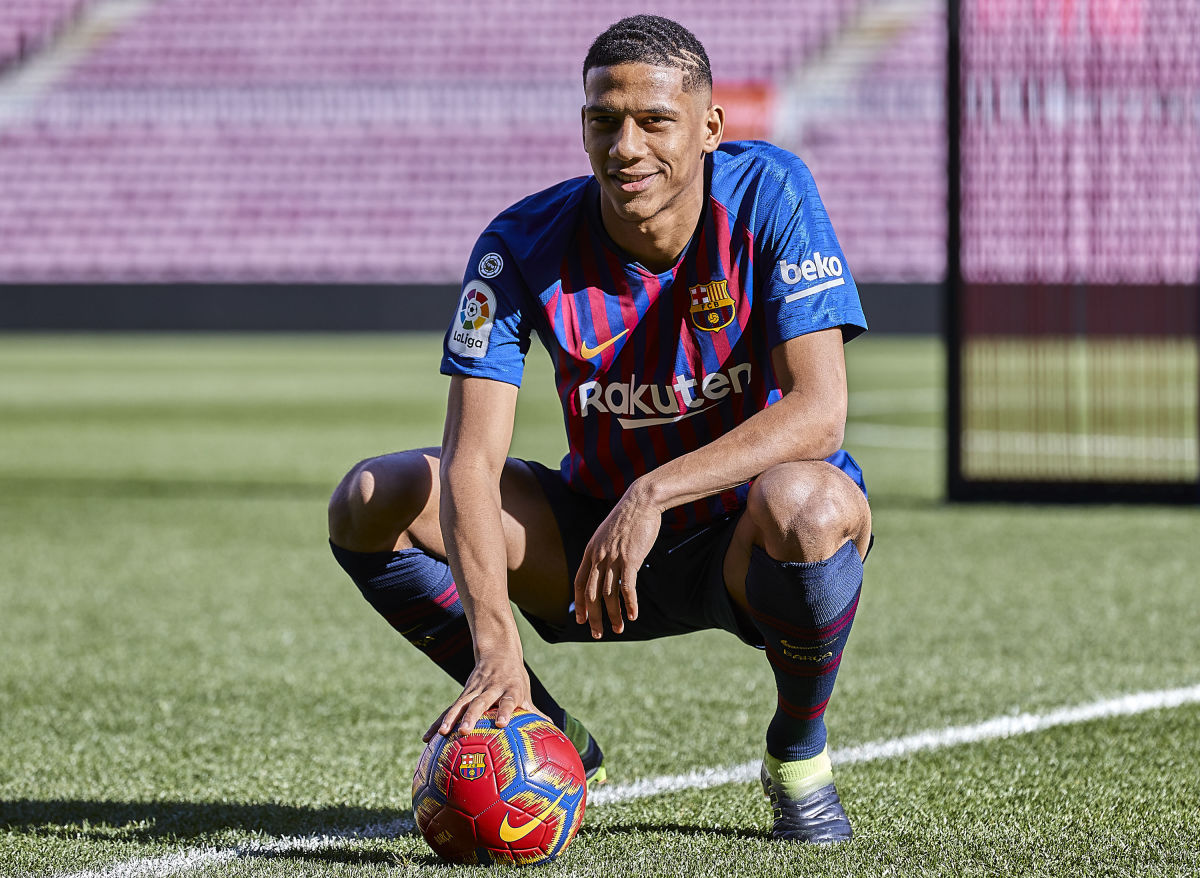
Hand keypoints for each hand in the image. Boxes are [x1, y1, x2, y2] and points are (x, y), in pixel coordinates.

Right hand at [422, 651, 540, 740]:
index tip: (501, 724)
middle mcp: (490, 689)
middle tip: (464, 731)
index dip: (504, 712)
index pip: (506, 701)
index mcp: (508, 689)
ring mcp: (474, 690)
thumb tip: (553, 729)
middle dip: (471, 716)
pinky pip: (449, 710)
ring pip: (460, 704)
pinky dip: (438, 722)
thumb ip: (535, 713)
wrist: (497, 652)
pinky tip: (427, 738)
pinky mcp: (463, 694)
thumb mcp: (525, 692)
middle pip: (479, 702)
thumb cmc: (515, 679)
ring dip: (450, 718)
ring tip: (442, 734)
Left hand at [574, 481, 660, 638]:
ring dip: (614, 615)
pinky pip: (627, 587)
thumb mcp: (608, 535)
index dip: (580, 604)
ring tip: (618, 629)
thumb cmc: (627, 518)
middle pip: (592, 594)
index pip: (580, 584)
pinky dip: (630, 604)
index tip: (581, 620)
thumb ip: (603, 552)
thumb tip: (605, 567)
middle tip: (597, 634)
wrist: (641, 501)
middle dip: (594, 617)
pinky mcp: (630, 559)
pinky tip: (634, 616)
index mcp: (590, 551)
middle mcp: (598, 557)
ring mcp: (613, 558)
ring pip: (609, 594)